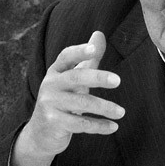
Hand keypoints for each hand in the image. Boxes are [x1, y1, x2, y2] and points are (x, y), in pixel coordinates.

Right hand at [11, 31, 122, 165]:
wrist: (42, 132)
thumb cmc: (63, 99)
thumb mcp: (74, 78)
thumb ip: (88, 59)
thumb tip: (99, 34)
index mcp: (56, 71)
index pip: (67, 57)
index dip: (80, 52)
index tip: (94, 49)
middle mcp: (51, 85)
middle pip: (75, 78)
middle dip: (97, 77)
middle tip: (118, 80)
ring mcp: (50, 104)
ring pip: (81, 103)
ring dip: (104, 107)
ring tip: (122, 112)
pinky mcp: (54, 123)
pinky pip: (80, 124)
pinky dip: (99, 126)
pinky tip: (113, 127)